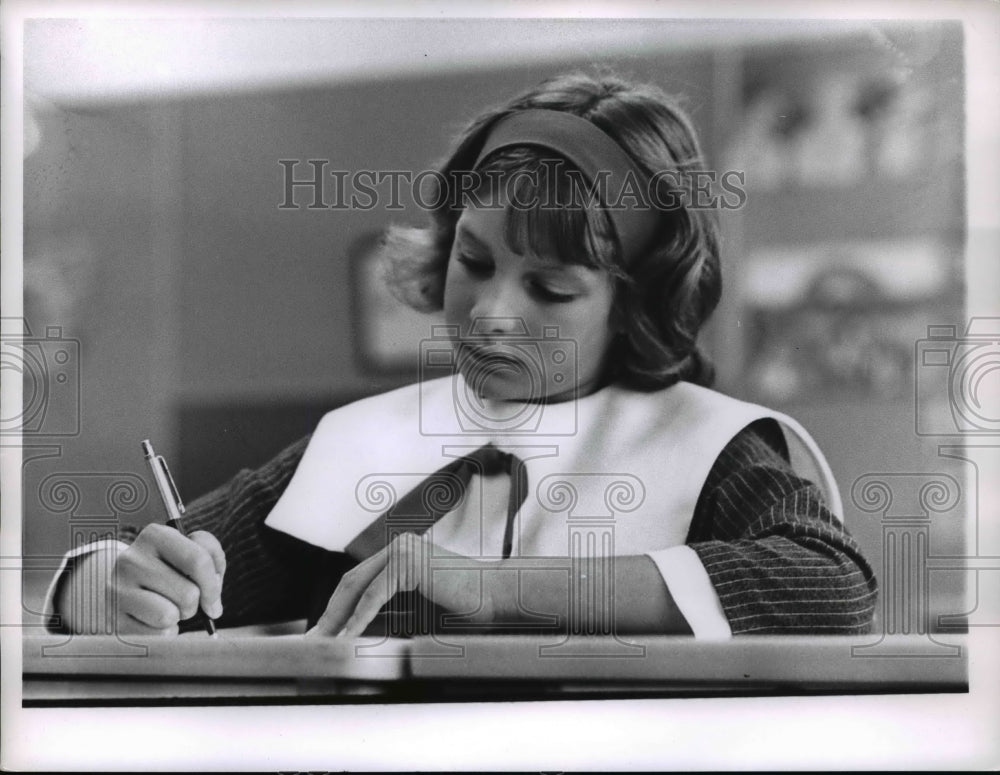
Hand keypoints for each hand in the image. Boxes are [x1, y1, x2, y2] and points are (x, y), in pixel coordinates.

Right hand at [110, 524, 225, 634]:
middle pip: (189, 594)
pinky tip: (153, 619)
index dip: (213, 585)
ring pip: (170, 615)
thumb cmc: (169, 569)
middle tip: (185, 600)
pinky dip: (164, 632)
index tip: (212, 598)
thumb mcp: (191, 553)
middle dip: (196, 604)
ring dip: (179, 617)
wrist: (124, 586)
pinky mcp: (112, 619)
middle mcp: (131, 559)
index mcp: (155, 535)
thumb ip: (212, 564)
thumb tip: (213, 606)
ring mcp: (117, 589)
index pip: (198, 560)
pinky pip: (155, 634)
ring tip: (169, 606)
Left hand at [306, 533, 500, 637]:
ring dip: (337, 619)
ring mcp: (404, 549)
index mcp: (402, 552)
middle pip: (352, 582)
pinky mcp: (409, 563)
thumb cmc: (468, 611)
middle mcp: (400, 545)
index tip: (322, 633)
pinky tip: (346, 639)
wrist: (501, 599)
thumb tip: (353, 636)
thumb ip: (392, 613)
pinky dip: (359, 619)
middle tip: (312, 642)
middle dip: (330, 614)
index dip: (337, 608)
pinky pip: (375, 595)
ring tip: (322, 646)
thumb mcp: (420, 610)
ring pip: (358, 587)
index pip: (359, 581)